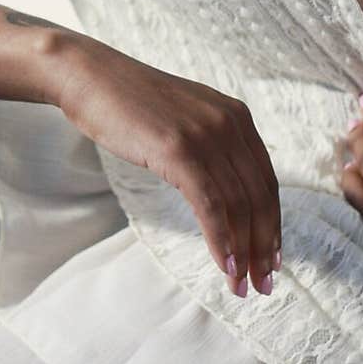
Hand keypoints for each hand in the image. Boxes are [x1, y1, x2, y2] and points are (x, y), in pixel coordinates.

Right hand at [58, 42, 280, 296]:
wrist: (90, 76)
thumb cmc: (130, 103)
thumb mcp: (185, 120)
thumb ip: (211, 146)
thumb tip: (227, 192)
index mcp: (236, 116)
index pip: (266, 181)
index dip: (272, 225)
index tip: (271, 259)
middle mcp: (230, 123)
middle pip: (260, 197)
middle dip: (264, 246)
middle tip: (264, 285)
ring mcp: (205, 134)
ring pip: (238, 205)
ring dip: (244, 253)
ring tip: (241, 286)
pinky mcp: (179, 149)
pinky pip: (211, 204)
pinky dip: (221, 240)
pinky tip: (224, 265)